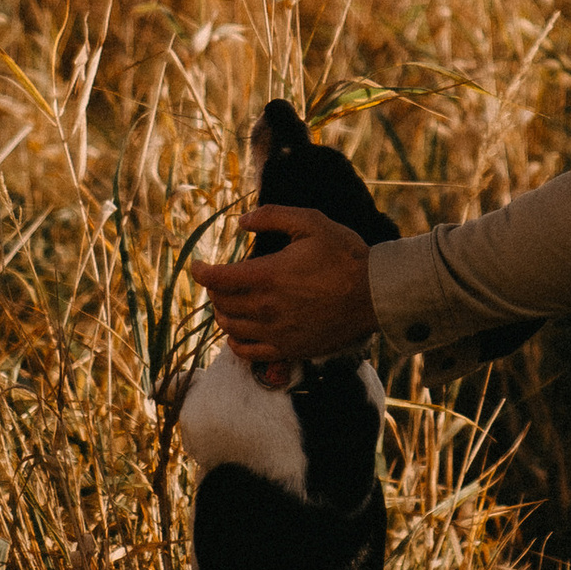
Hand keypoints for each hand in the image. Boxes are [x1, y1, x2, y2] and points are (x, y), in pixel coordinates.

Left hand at [192, 207, 373, 367]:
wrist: (374, 295)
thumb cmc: (345, 256)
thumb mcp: (311, 222)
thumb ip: (272, 216)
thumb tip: (240, 221)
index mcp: (268, 275)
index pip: (218, 278)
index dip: (201, 271)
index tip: (196, 266)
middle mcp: (266, 307)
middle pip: (222, 302)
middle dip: (214, 289)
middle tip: (218, 281)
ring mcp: (276, 332)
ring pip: (231, 327)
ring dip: (223, 313)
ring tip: (227, 303)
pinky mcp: (288, 349)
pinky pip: (248, 353)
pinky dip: (235, 343)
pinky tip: (237, 334)